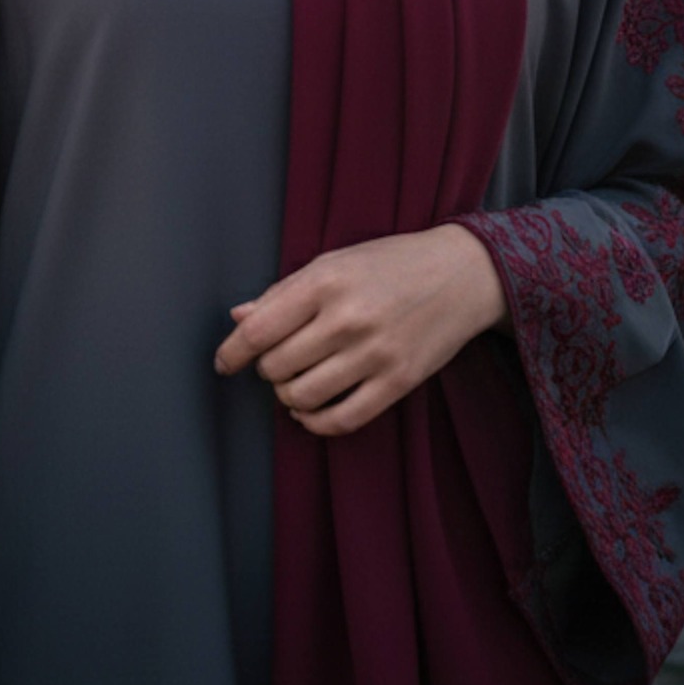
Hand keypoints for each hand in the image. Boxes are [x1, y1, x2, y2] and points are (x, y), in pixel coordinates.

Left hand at [213, 223, 507, 437]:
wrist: (460, 274)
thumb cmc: (389, 264)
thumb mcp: (333, 262)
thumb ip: (283, 293)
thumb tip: (239, 319)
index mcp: (325, 282)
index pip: (260, 329)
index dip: (233, 352)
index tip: (223, 363)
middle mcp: (348, 318)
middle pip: (278, 366)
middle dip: (266, 369)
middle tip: (275, 361)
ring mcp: (375, 353)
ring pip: (304, 396)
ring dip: (287, 395)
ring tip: (293, 382)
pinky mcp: (399, 381)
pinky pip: (343, 419)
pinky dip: (316, 422)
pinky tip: (309, 411)